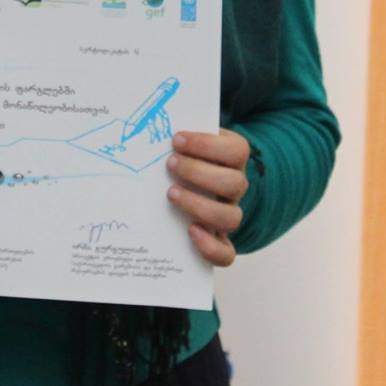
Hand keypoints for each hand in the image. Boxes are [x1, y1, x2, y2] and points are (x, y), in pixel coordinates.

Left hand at [168, 129, 250, 265]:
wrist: (188, 185)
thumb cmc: (183, 158)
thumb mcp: (186, 144)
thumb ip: (179, 139)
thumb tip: (149, 131)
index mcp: (234, 161)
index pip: (237, 150)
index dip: (208, 144)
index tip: (176, 139)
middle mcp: (236, 188)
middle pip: (234, 183)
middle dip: (199, 172)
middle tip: (171, 163)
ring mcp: (228, 214)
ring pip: (232, 217)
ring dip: (200, 205)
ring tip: (171, 194)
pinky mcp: (219, 241)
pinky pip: (226, 254)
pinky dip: (210, 247)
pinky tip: (190, 231)